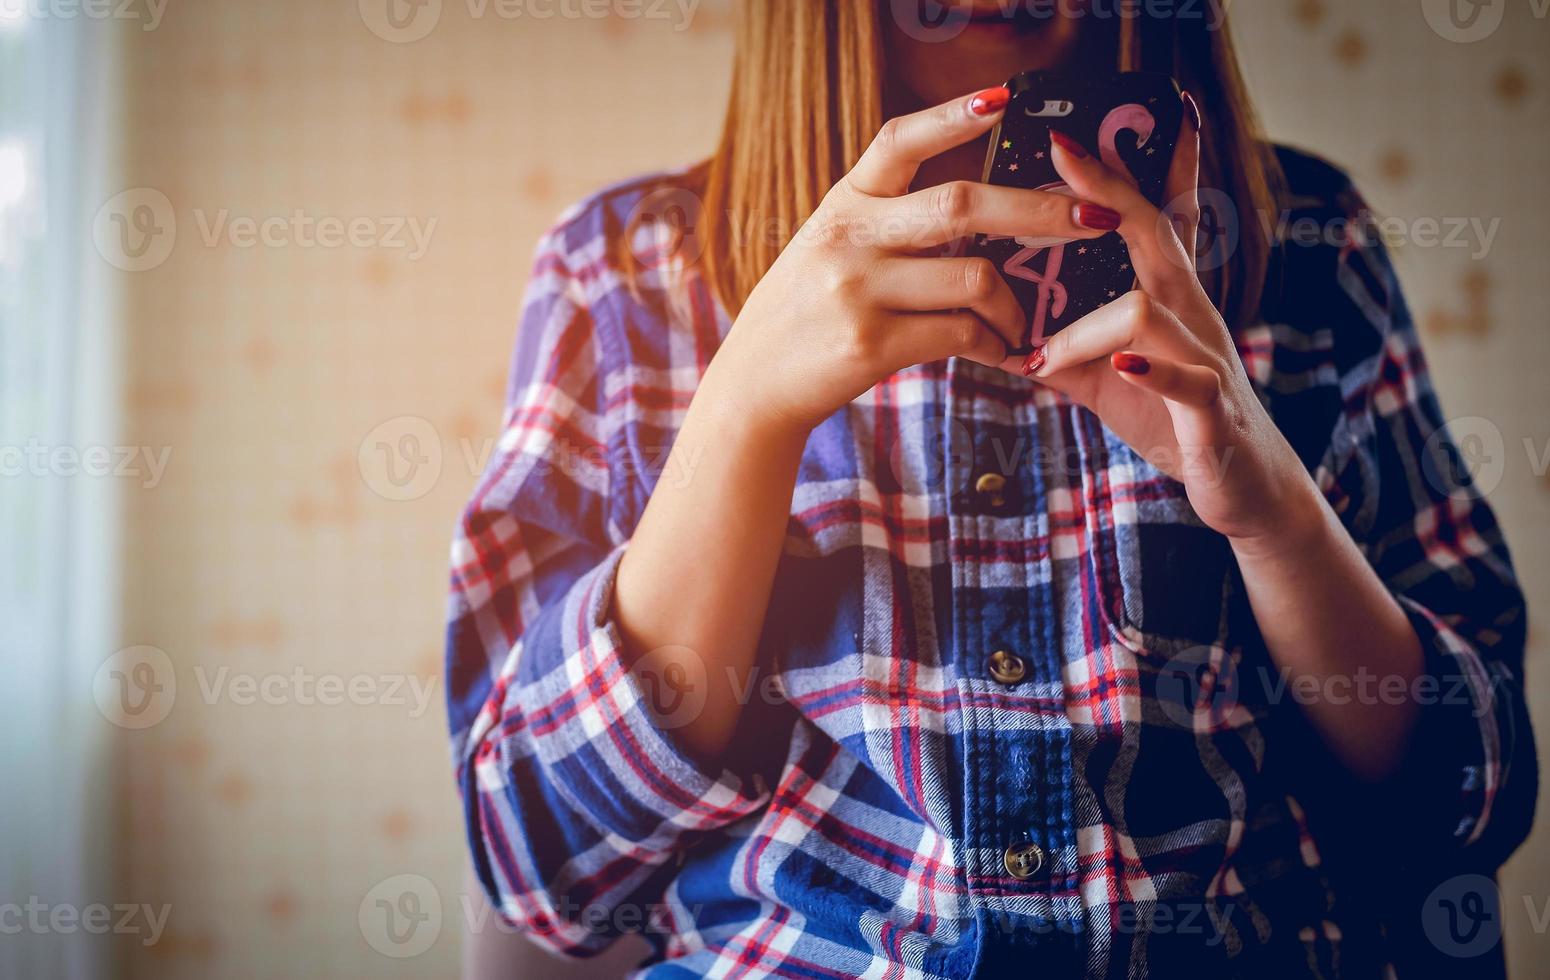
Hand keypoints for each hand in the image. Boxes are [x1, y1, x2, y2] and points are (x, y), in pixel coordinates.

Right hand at [709, 87, 1118, 435]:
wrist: (753, 385)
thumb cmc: (805, 312)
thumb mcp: (830, 247)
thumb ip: (887, 222)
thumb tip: (979, 210)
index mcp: (844, 203)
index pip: (900, 140)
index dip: (954, 116)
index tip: (1004, 97)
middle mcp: (850, 237)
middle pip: (962, 205)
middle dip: (1038, 211)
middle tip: (1091, 218)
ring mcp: (859, 291)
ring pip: (974, 279)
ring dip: (1015, 305)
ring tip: (1022, 323)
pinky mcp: (871, 345)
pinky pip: (960, 335)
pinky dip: (992, 345)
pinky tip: (999, 353)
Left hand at [1023, 96, 1321, 545]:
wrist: (1245, 486)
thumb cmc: (1176, 421)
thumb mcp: (1109, 383)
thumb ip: (1064, 356)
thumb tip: (1002, 339)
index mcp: (1167, 300)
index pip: (1147, 222)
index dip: (1118, 177)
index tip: (1076, 134)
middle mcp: (1190, 314)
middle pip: (1153, 236)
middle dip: (1107, 195)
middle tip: (1060, 158)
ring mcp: (1205, 357)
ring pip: (1147, 311)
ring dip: (1084, 330)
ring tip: (1043, 355)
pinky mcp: (1213, 409)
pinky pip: (1186, 379)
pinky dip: (1152, 371)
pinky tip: (1121, 368)